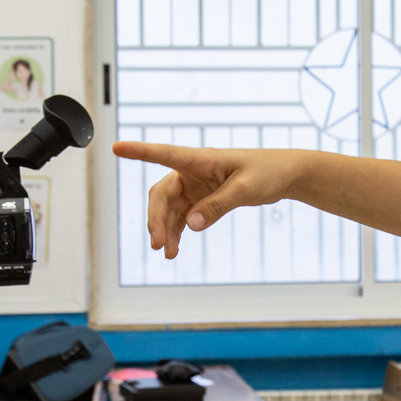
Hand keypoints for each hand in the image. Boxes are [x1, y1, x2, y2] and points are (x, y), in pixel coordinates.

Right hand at [112, 142, 303, 258]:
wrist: (284, 175)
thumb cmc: (267, 172)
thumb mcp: (246, 190)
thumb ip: (218, 206)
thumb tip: (190, 225)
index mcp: (201, 159)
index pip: (165, 153)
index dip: (140, 151)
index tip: (116, 147)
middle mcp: (192, 171)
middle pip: (162, 193)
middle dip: (157, 218)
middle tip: (158, 243)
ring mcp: (195, 186)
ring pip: (170, 209)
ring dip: (166, 229)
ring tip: (168, 252)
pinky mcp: (202, 198)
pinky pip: (182, 216)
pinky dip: (178, 232)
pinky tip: (175, 248)